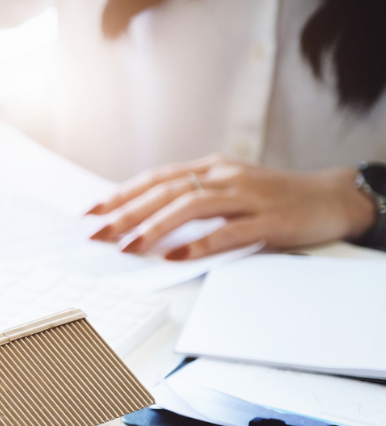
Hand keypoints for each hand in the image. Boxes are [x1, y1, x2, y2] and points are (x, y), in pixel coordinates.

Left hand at [85, 154, 375, 258]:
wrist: (332, 198)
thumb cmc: (275, 198)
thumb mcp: (229, 189)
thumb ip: (193, 197)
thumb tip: (144, 216)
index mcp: (213, 168)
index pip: (157, 178)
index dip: (121, 194)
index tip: (91, 212)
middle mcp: (226, 177)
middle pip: (167, 191)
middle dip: (127, 213)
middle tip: (99, 234)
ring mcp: (248, 197)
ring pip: (191, 206)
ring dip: (155, 228)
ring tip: (129, 247)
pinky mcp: (269, 221)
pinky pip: (228, 232)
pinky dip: (198, 244)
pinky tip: (176, 257)